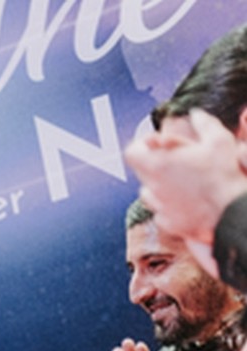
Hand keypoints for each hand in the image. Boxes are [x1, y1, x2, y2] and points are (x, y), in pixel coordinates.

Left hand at [125, 109, 246, 259]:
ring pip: (150, 192)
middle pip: (142, 171)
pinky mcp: (168, 223)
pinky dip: (170, 205)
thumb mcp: (218, 141)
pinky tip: (189, 201)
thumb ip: (204, 123)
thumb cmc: (223, 176)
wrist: (231, 212)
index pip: (131, 152)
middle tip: (179, 159)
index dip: (143, 145)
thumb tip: (197, 114)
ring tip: (185, 181)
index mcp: (158, 164)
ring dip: (162, 185)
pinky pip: (161, 212)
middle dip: (157, 162)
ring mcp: (158, 207)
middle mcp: (152, 187)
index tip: (158, 143)